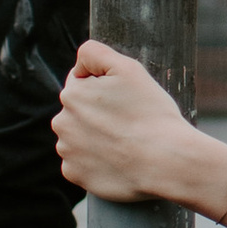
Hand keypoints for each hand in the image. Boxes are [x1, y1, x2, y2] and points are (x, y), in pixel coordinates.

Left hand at [53, 38, 211, 201]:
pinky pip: (81, 162)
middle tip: (128, 122)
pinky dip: (95, 161)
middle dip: (98, 113)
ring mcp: (67, 151)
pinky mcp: (74, 174)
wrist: (165, 161)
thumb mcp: (128, 68)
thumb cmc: (151, 114)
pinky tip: (117, 160)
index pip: (82, 83)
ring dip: (95, 138)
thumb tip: (79, 63)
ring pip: (79, 137)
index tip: (124, 101)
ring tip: (125, 142)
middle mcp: (62, 123)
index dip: (106, 89)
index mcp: (72, 94)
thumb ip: (95, 53)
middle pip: (79, 111)